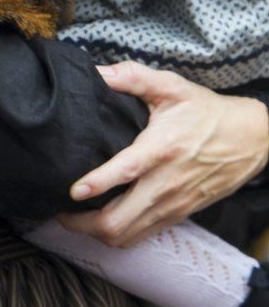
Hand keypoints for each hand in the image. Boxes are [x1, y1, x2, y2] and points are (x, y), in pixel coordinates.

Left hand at [60, 61, 268, 246]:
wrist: (248, 139)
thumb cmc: (205, 111)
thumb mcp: (171, 86)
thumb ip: (132, 76)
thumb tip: (97, 71)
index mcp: (162, 148)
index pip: (127, 171)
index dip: (98, 183)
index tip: (72, 190)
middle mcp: (165, 182)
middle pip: (120, 220)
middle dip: (84, 223)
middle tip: (59, 212)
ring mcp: (172, 203)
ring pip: (128, 235)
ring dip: (97, 233)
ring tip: (74, 219)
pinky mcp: (178, 214)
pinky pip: (142, 235)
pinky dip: (119, 235)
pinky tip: (102, 221)